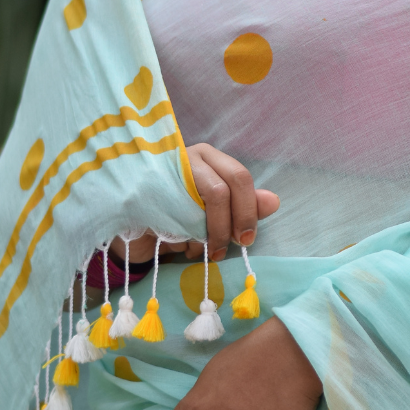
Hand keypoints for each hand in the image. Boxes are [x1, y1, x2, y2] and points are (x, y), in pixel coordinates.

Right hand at [110, 143, 279, 263]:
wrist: (136, 231)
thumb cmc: (180, 218)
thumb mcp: (218, 214)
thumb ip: (245, 207)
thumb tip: (274, 202)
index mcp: (208, 158)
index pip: (239, 177)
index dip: (248, 210)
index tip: (246, 238)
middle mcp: (186, 158)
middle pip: (222, 189)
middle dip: (230, 224)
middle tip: (228, 247)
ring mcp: (163, 174)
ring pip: (198, 208)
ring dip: (206, 236)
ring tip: (201, 251)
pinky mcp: (146, 195)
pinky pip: (175, 220)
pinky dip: (184, 241)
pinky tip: (182, 247)